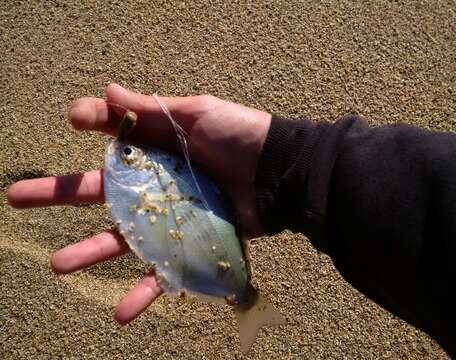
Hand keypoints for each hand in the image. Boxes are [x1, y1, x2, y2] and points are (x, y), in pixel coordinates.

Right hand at [7, 84, 271, 324]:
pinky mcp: (189, 243)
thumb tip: (105, 89)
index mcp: (156, 149)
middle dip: (59, 194)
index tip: (74, 120)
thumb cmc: (243, 135)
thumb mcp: (198, 112)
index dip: (92, 125)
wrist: (281, 173)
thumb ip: (153, 106)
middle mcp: (155, 184)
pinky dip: (144, 292)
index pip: (112, 139)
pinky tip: (121, 312)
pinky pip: (163, 272)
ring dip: (90, 251)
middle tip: (18, 197)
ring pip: (122, 238)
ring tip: (57, 263)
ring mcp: (169, 217)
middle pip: (100, 192)